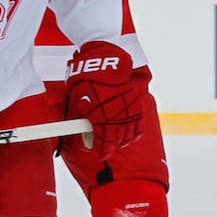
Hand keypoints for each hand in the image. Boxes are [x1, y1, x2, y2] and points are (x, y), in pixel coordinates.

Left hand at [66, 42, 146, 158]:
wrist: (104, 62)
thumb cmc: (86, 81)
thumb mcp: (77, 101)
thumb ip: (80, 120)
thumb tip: (83, 134)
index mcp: (100, 117)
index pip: (104, 141)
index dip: (102, 150)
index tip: (100, 154)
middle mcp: (116, 116)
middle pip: (117, 140)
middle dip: (112, 147)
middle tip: (107, 151)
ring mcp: (128, 110)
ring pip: (129, 134)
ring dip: (123, 141)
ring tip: (118, 144)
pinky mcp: (136, 104)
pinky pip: (139, 124)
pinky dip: (136, 132)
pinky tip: (132, 137)